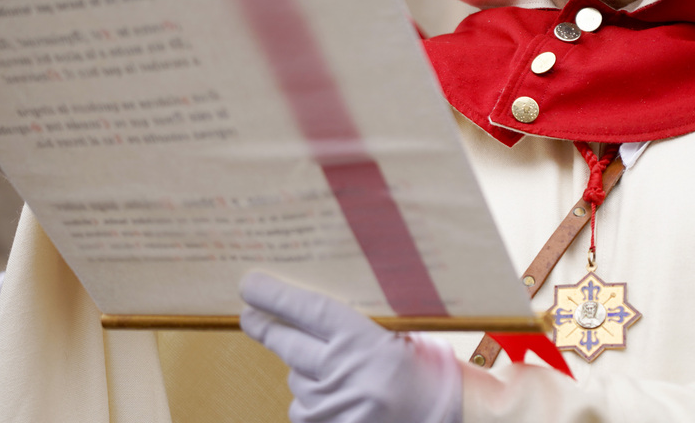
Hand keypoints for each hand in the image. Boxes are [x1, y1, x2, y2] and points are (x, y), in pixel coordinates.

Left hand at [240, 272, 461, 422]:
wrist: (444, 420)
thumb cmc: (429, 376)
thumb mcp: (400, 338)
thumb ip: (358, 325)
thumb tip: (309, 308)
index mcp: (364, 343)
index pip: (307, 311)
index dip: (274, 296)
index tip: (249, 285)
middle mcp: (343, 375)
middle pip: (285, 343)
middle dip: (264, 326)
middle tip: (250, 315)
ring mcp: (330, 407)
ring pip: (294, 379)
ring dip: (303, 371)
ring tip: (338, 372)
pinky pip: (303, 408)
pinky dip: (314, 400)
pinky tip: (341, 398)